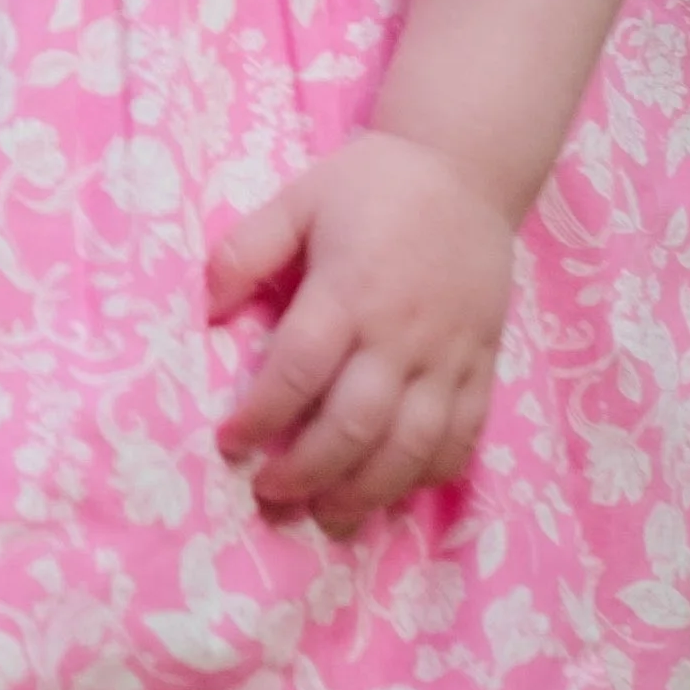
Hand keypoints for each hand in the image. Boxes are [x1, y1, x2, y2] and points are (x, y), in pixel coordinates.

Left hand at [207, 132, 514, 538]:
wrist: (467, 170)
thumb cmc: (370, 186)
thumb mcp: (296, 199)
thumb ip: (245, 251)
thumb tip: (207, 309)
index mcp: (349, 290)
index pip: (298, 371)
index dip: (260, 417)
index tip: (229, 444)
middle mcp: (401, 332)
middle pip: (356, 424)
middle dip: (308, 472)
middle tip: (269, 496)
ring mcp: (448, 355)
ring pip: (413, 445)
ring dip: (368, 492)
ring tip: (328, 519)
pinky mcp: (482, 365)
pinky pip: (464, 435)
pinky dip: (430, 474)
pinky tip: (395, 493)